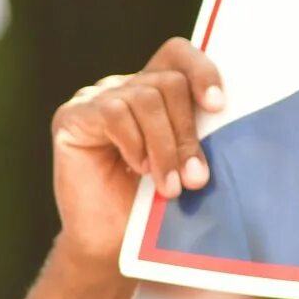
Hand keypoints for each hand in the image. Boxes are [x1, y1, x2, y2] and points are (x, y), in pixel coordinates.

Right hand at [50, 39, 223, 263]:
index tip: (218, 105)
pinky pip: (112, 113)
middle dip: (187, 132)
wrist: (106, 244)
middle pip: (168, 82)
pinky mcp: (71, 116)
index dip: (201, 70)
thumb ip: (196, 139)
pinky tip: (138, 168)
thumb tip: (226, 124)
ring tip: (169, 186)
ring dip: (164, 146)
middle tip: (195, 178)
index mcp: (155, 92)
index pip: (177, 54)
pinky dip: (133, 142)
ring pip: (144, 99)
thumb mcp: (182, 166)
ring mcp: (96, 99)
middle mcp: (125, 88)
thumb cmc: (149, 207)